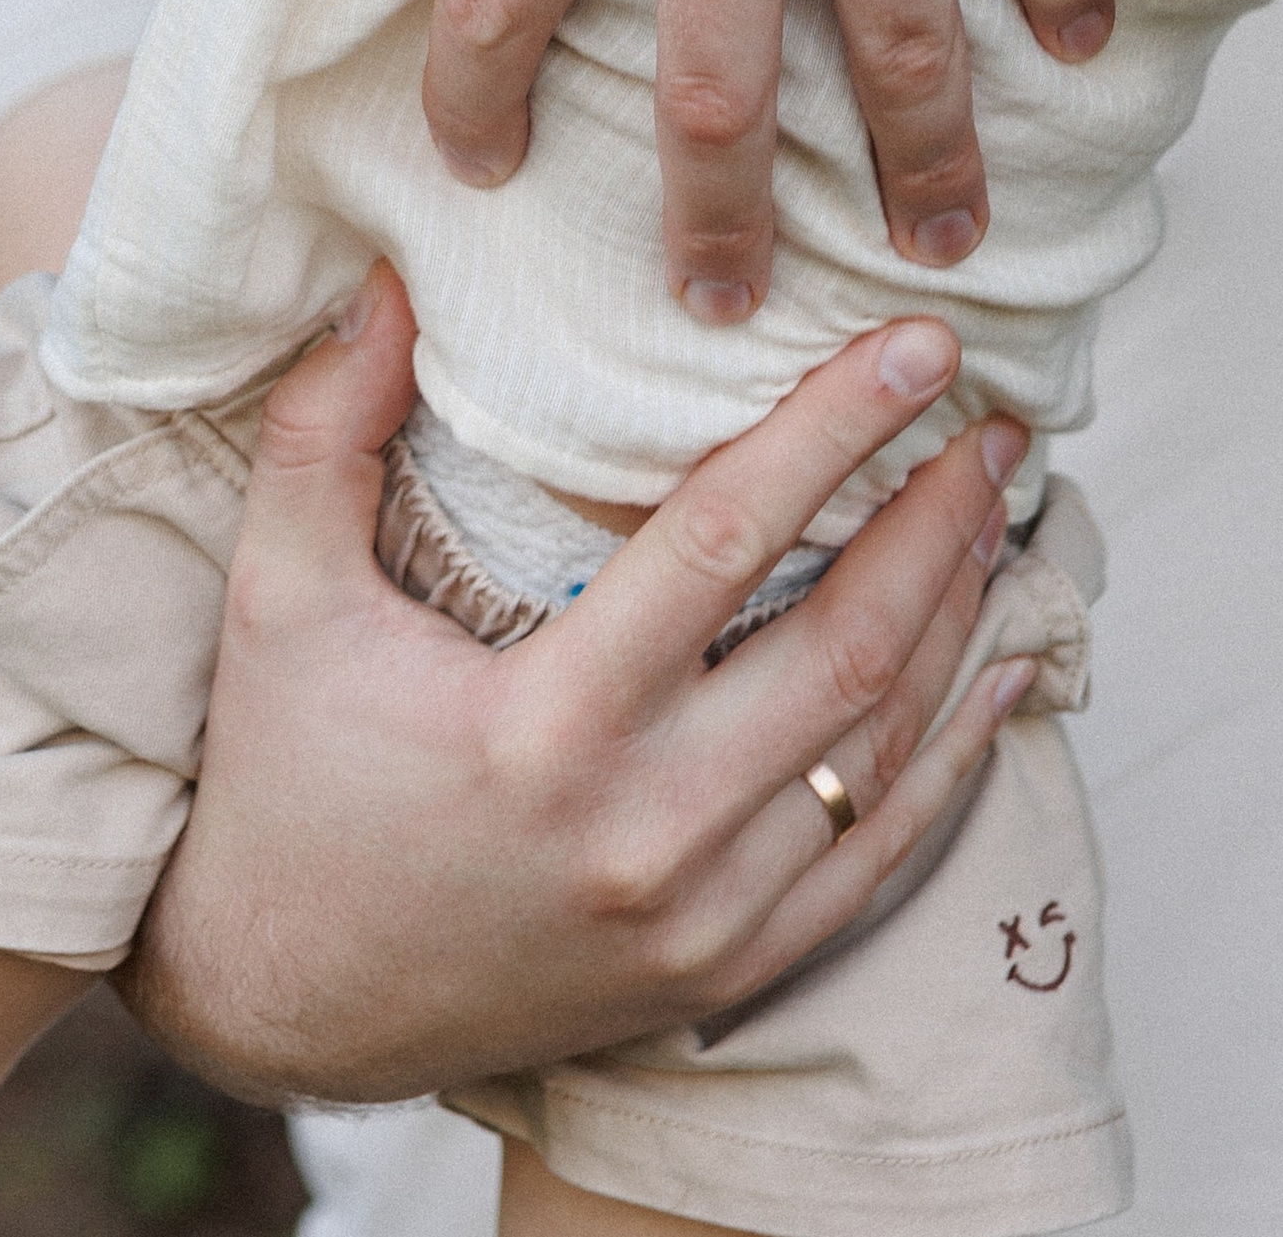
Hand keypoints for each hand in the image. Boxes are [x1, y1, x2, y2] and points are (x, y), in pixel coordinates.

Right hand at [119, 272, 1030, 1101]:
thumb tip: (390, 280)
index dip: (836, 428)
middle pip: (848, 648)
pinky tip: (1003, 671)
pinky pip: (876, 859)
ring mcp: (698, 916)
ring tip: (1001, 510)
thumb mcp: (279, 598)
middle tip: (997, 420)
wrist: (281, 1003)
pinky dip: (954, 757)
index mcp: (547, 726)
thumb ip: (328, 431)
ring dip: (962, 619)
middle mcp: (645, 829)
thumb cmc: (286, 781)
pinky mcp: (721, 970)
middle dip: (938, 520)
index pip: (727, 540)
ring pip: (880, 750)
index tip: (921, 346)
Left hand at [425, 0, 1111, 317]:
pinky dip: (1058, 6)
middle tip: (721, 303)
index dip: (475, 105)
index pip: (497, 2)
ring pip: (897, 66)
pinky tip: (1072, 48)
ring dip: (922, 172)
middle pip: (706, 101)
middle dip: (711, 229)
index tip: (477, 177)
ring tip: (941, 245)